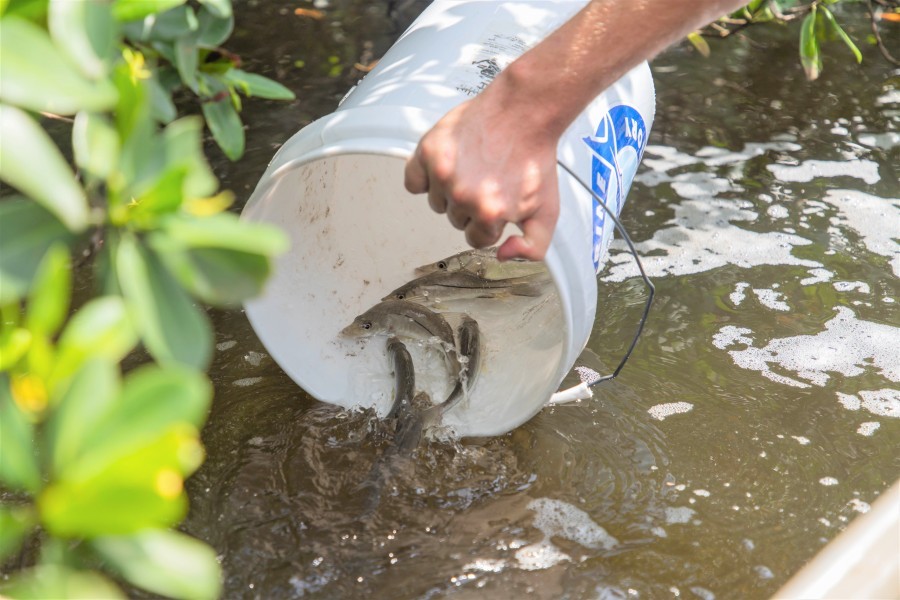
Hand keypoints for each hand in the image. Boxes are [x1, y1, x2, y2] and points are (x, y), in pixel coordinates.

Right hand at [403, 92, 560, 260]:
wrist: (524, 112)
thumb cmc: (534, 156)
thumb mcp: (548, 211)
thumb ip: (533, 248)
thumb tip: (502, 255)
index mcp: (489, 214)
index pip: (476, 238)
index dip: (489, 221)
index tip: (498, 201)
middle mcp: (462, 195)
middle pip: (455, 220)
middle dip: (471, 204)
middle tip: (488, 178)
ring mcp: (443, 173)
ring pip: (435, 201)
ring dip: (450, 190)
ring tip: (472, 167)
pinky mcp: (429, 151)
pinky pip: (412, 181)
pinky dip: (424, 176)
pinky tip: (446, 165)